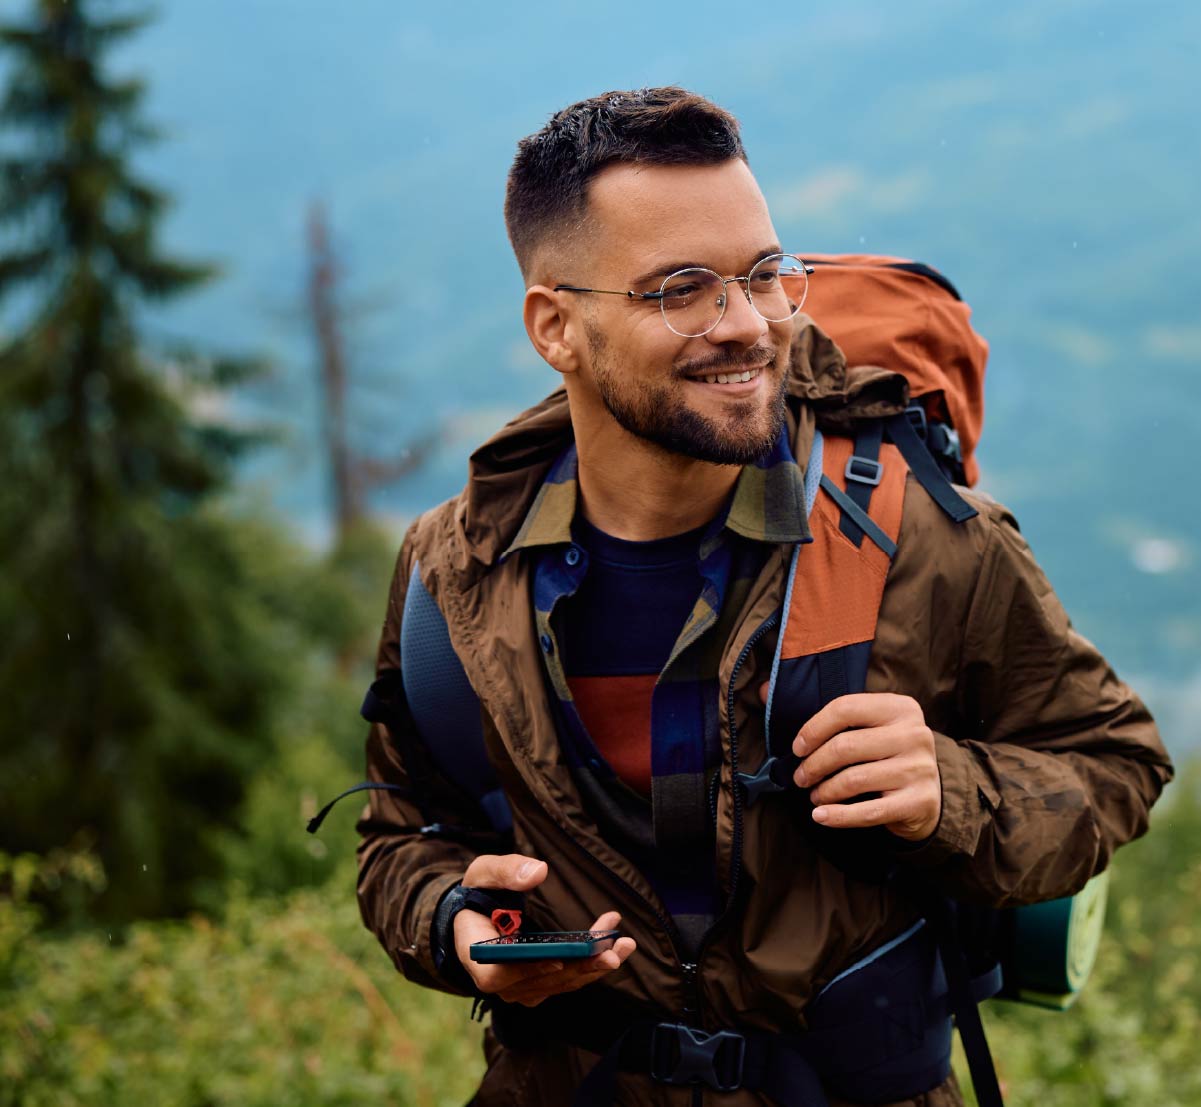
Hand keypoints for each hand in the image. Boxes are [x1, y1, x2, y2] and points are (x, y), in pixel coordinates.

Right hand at [453, 853, 636, 1006]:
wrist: (479, 913)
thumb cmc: (479, 892)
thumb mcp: (483, 872)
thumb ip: (506, 871)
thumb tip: (538, 872)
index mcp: (476, 954)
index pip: (498, 975)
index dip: (528, 970)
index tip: (559, 957)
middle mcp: (498, 979)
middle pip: (540, 982)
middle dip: (578, 967)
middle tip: (610, 952)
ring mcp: (519, 986)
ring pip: (559, 983)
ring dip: (593, 966)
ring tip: (623, 945)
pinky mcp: (539, 983)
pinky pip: (566, 978)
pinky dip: (590, 963)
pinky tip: (614, 945)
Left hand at [761, 687, 941, 841]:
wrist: (927, 793)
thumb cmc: (884, 753)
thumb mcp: (866, 726)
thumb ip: (820, 710)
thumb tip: (762, 689)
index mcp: (899, 707)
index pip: (845, 709)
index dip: (813, 728)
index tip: (796, 748)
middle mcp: (914, 734)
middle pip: (846, 746)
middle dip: (814, 765)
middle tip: (800, 778)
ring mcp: (919, 769)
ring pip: (854, 780)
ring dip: (825, 791)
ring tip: (814, 796)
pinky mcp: (919, 801)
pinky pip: (869, 812)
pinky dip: (839, 816)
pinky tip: (821, 816)